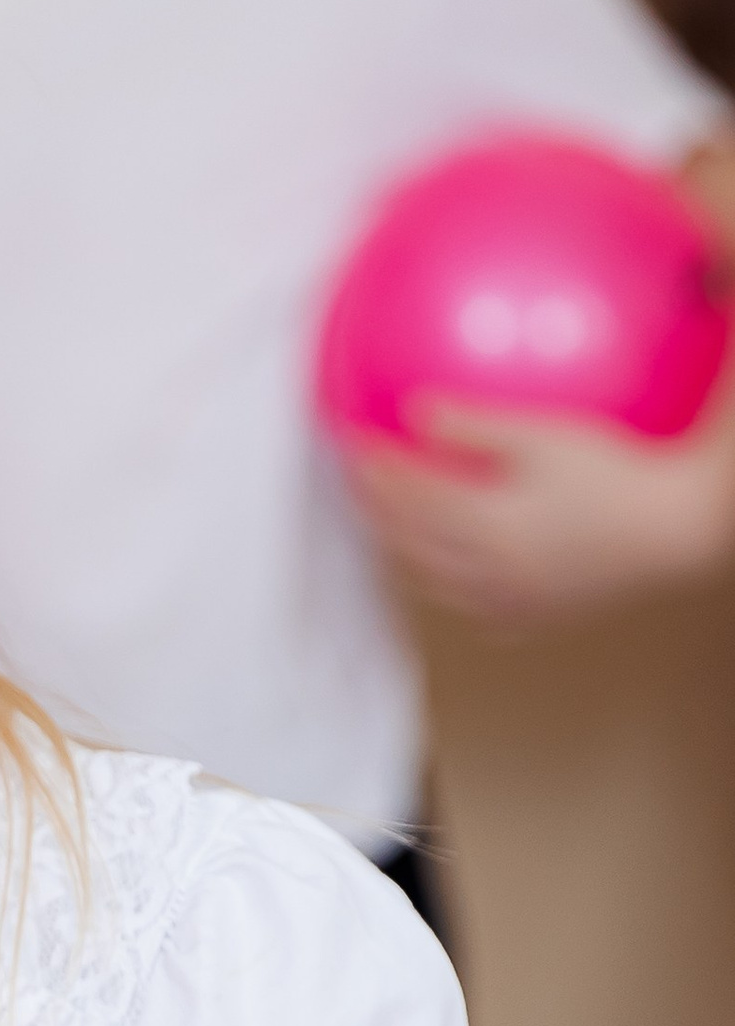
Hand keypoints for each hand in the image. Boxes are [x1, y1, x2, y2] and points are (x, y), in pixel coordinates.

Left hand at [343, 380, 734, 625]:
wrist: (674, 532)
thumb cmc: (618, 475)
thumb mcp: (545, 436)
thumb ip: (476, 426)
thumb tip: (418, 409)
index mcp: (479, 526)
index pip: (404, 496)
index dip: (372, 469)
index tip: (351, 442)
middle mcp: (483, 571)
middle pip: (408, 541)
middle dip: (376, 509)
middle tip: (359, 481)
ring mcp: (509, 599)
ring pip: (434, 581)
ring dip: (404, 551)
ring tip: (392, 525)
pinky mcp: (537, 615)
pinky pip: (477, 611)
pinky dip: (451, 589)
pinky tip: (453, 576)